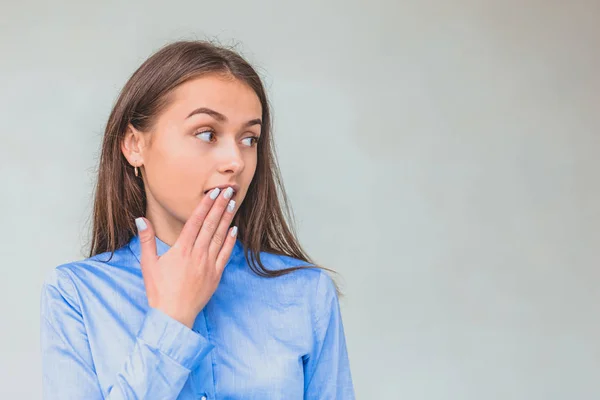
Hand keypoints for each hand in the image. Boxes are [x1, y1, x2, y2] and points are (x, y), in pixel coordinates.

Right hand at [135, 187, 237, 327]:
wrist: (173, 315)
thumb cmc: (159, 291)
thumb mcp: (148, 264)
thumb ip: (147, 240)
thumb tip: (140, 219)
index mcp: (181, 250)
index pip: (195, 221)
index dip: (205, 205)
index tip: (213, 192)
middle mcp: (197, 254)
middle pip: (210, 225)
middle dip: (219, 206)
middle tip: (228, 190)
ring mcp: (208, 264)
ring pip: (220, 237)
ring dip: (226, 219)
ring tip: (232, 204)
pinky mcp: (216, 275)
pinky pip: (226, 254)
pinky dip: (231, 241)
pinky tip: (234, 230)